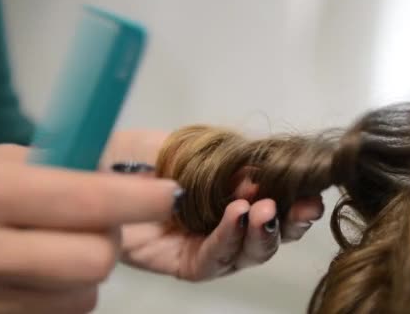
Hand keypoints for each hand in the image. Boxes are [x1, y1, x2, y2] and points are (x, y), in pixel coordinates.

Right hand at [0, 145, 179, 312]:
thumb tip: (134, 181)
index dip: (139, 199)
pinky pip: (61, 313)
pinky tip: (39, 274)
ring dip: (86, 271)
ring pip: (84, 294)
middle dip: (109, 239)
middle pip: (95, 260)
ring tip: (56, 247)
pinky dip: (63, 294)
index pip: (85, 200)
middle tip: (97, 222)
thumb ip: (62, 171)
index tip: (171, 193)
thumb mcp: (2, 164)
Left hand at [102, 131, 324, 280]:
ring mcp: (210, 245)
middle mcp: (230, 221)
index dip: (298, 196)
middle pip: (272, 232)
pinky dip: (229, 239)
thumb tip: (268, 172)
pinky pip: (214, 260)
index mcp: (236, 192)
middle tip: (301, 205)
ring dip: (263, 232)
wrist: (96, 167)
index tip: (313, 186)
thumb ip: (233, 160)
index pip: (277, 199)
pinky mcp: (186, 264)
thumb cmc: (143, 153)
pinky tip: (236, 217)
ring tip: (264, 210)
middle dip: (291, 221)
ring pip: (250, 252)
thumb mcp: (195, 146)